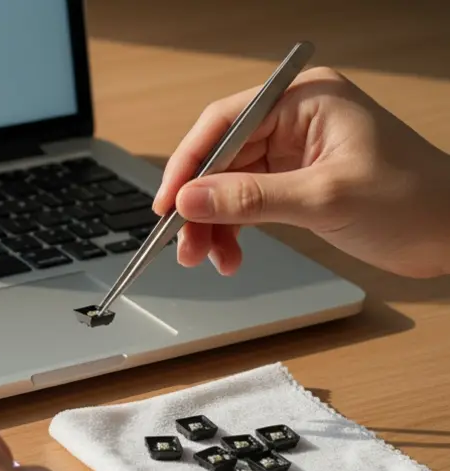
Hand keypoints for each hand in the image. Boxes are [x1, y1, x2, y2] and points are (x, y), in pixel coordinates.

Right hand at [154, 66, 449, 277]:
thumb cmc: (413, 201)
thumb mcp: (325, 198)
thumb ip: (251, 199)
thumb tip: (189, 199)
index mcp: (305, 100)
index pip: (225, 123)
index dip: (189, 164)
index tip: (169, 204)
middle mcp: (294, 119)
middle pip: (220, 157)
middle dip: (198, 204)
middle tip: (183, 244)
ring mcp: (293, 151)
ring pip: (226, 185)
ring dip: (211, 223)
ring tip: (206, 258)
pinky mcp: (295, 181)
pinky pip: (245, 203)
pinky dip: (232, 230)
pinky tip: (230, 256)